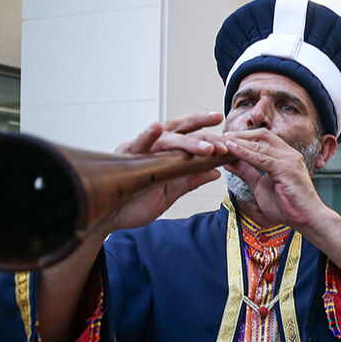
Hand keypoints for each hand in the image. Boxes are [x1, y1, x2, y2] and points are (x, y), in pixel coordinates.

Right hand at [101, 112, 229, 232]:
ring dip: (186, 141)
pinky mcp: (124, 157)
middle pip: (179, 129)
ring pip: (165, 139)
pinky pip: (136, 144)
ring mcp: (140, 150)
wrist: (111, 220)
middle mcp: (153, 148)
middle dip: (200, 124)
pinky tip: (155, 127)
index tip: (229, 136)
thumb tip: (215, 172)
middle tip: (219, 121)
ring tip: (206, 146)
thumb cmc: (136, 204)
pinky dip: (146, 136)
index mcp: (166, 154)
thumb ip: (190, 180)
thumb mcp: (170, 192)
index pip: (190, 139)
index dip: (208, 136)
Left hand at [223, 129, 340, 275]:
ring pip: (259, 144)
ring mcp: (289, 159)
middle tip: (219, 136)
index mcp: (285, 156)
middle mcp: (289, 153)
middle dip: (239, 135)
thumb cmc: (288, 206)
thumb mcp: (260, 186)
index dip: (243, 136)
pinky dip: (244, 152)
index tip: (224, 139)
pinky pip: (261, 158)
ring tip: (220, 140)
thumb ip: (247, 172)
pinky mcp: (286, 169)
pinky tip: (230, 149)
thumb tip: (229, 162)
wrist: (307, 220)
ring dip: (238, 142)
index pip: (262, 138)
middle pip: (261, 135)